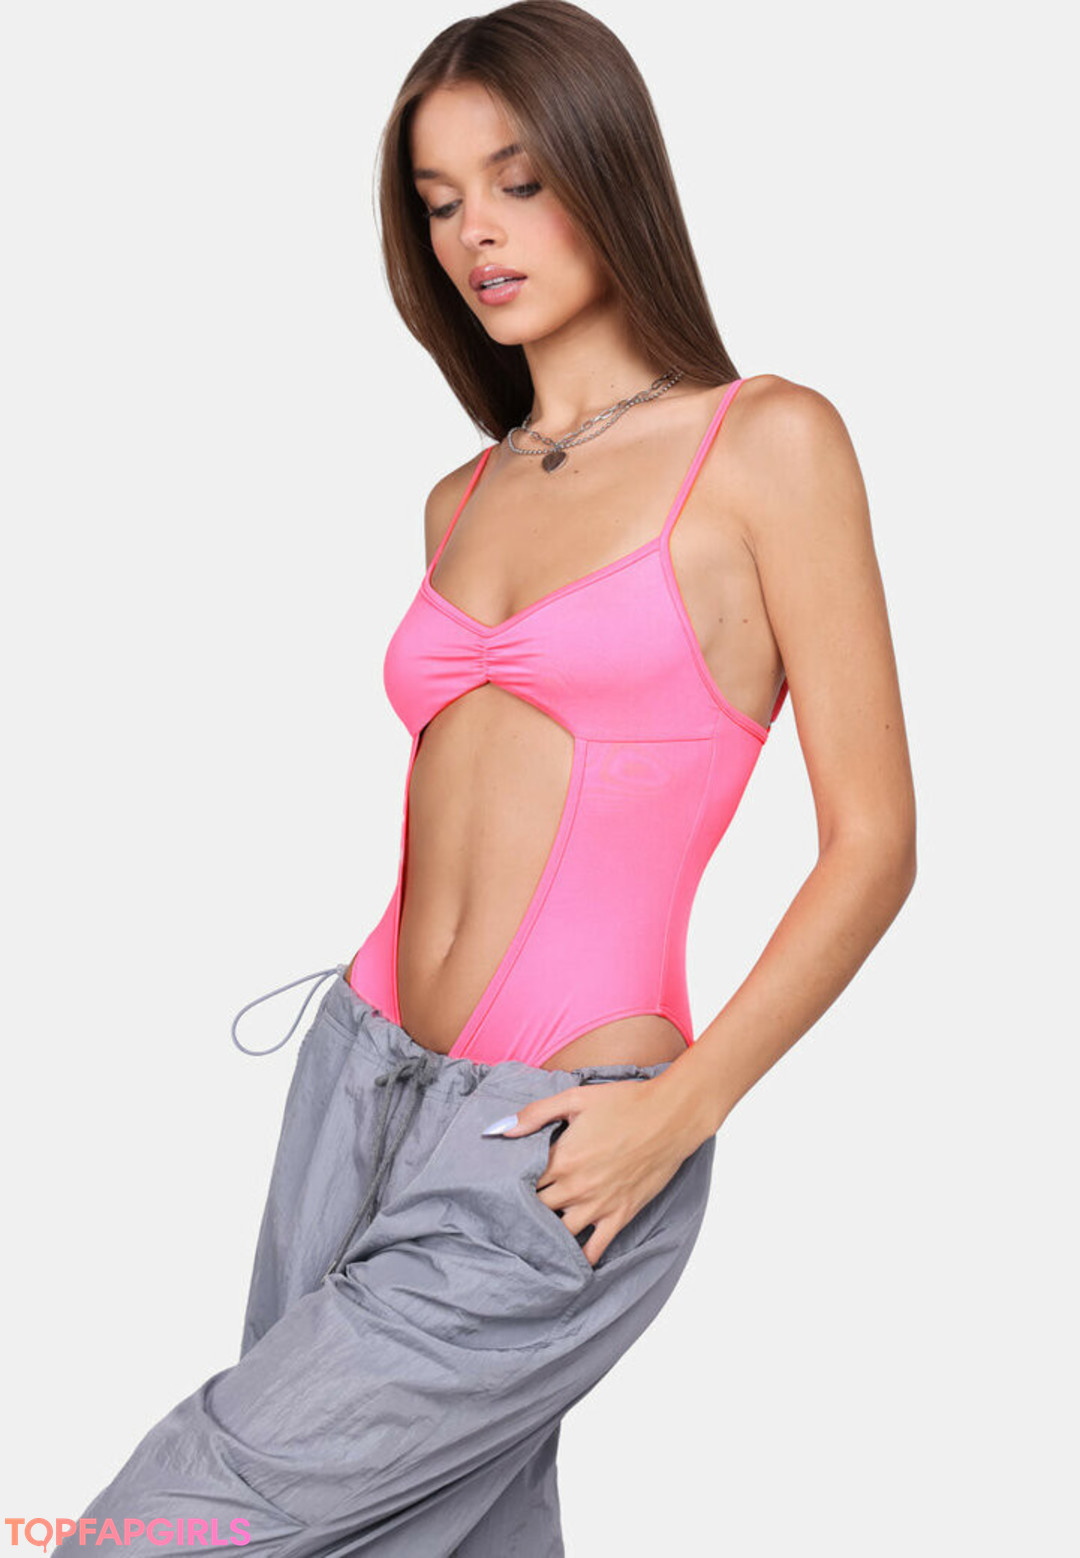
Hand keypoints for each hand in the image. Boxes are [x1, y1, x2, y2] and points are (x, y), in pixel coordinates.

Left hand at [491, 1078, 706, 1267]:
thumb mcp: (576, 1099)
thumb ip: (535, 1114)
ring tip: (535, 1234)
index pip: (522, 1182)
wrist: (670, 1116)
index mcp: (562, 1159)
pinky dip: (579, 1258)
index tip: (503, 1186)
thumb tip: (499, 1130)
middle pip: (537, 1209)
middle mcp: (576, 1187)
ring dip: (546, 1233)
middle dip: (524, 1210)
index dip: (510, 1184)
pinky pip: (594, 1249)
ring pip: (559, 1233)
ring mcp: (599, 1205)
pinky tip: (567, 1259)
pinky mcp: (621, 1216)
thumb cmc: (624, 1102)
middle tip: (513, 1211)